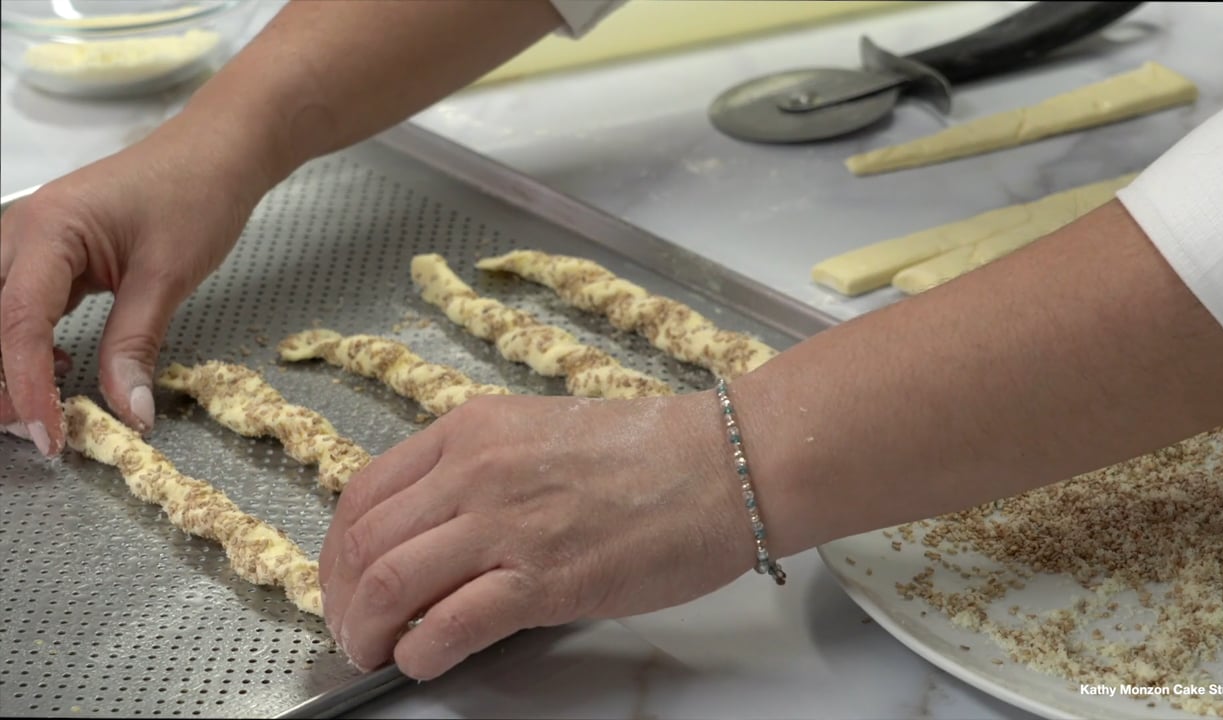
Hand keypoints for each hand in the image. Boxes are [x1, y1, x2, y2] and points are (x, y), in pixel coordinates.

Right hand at [0, 119, 269, 454]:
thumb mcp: (169, 276)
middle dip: (1, 382)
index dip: (27, 385)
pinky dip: (26, 345)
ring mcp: (28, 243)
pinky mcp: (46, 255)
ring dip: (9, 366)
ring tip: (44, 409)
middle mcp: (20, 233)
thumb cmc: (195, 194)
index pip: (17, 321)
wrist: (215, 153)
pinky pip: (16, 307)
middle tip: (38, 431)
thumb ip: (137, 345)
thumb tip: (129, 412)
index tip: (49, 434)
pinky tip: (59, 365)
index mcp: (47, 230)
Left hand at [318, 392, 753, 678]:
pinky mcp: (542, 578)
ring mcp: (506, 523)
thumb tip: (435, 531)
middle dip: (340, 598)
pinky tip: (421, 660)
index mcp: (471, 429)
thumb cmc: (649, 452)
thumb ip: (479, 472)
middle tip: (349, 627)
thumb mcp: (540, 435)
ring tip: (372, 651)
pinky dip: (417, 653)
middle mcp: (475, 470)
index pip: (364, 491)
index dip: (337, 549)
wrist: (722, 466)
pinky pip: (447, 625)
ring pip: (388, 582)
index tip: (342, 578)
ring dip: (364, 629)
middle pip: (364, 542)